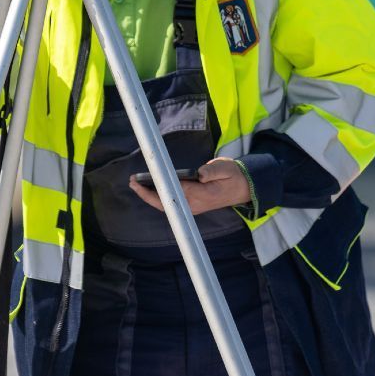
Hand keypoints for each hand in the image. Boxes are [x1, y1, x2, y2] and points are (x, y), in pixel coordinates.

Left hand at [129, 158, 249, 215]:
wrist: (242, 187)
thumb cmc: (232, 176)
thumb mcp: (225, 168)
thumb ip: (212, 171)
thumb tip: (199, 173)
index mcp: (201, 195)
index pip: (176, 191)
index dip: (160, 187)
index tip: (146, 181)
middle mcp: (194, 204)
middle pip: (166, 203)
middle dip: (147, 194)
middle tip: (132, 182)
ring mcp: (192, 207)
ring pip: (166, 205)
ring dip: (149, 195)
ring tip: (135, 183)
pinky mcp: (191, 205)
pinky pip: (170, 204)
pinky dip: (157, 197)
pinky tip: (148, 188)